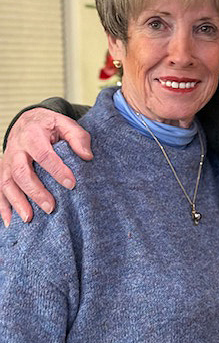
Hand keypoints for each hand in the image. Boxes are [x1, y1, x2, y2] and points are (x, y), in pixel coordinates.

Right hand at [0, 108, 92, 226]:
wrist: (28, 121)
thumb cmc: (49, 125)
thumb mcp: (65, 124)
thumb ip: (77, 137)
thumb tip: (87, 156)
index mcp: (33, 135)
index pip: (44, 155)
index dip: (57, 170)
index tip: (71, 184)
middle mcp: (16, 149)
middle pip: (21, 172)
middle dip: (36, 191)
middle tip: (51, 207)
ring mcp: (7, 162)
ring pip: (6, 183)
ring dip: (17, 202)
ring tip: (29, 218)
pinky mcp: (2, 171)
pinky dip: (2, 206)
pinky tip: (9, 222)